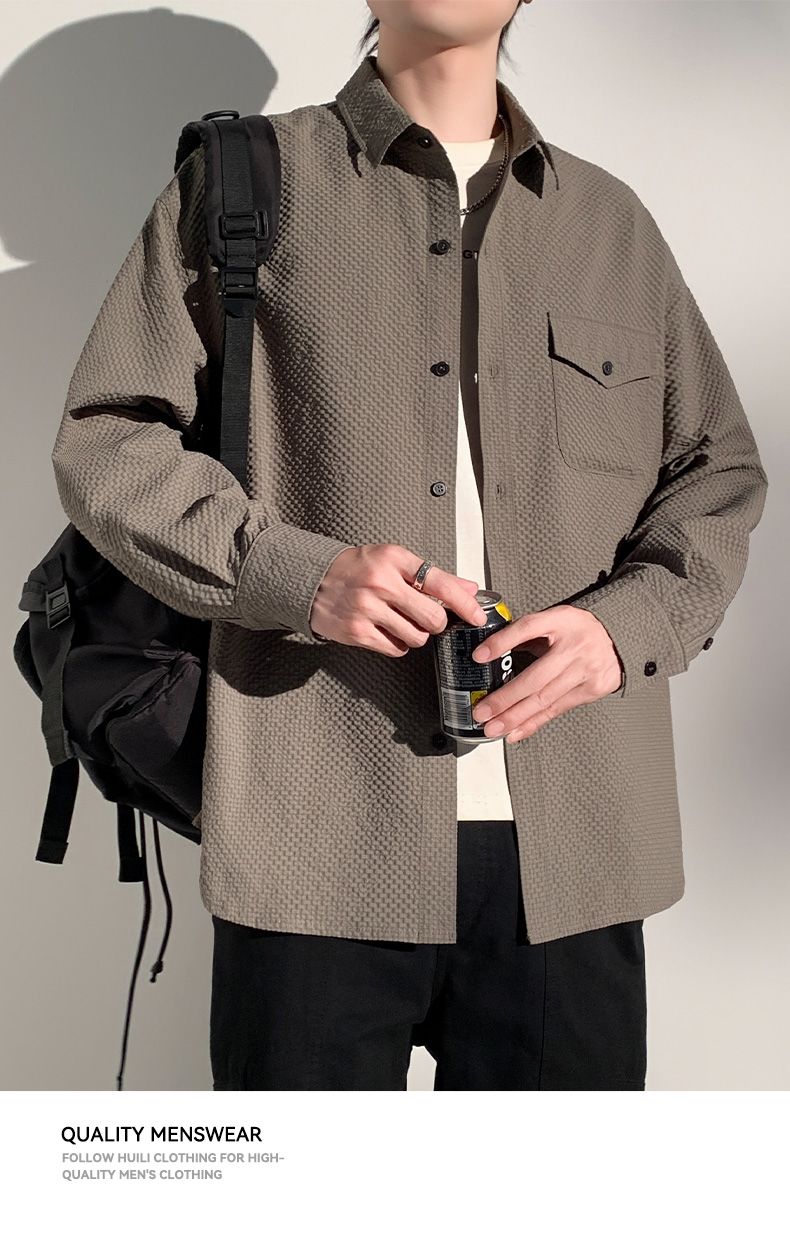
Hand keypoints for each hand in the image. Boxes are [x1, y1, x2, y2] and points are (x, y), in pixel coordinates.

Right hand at [309, 544, 486, 654]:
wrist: (312, 581)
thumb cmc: (357, 569)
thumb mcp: (393, 560)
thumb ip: (432, 575)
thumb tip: (469, 589)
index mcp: (394, 559)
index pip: (440, 583)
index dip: (465, 604)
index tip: (476, 615)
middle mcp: (381, 583)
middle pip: (432, 617)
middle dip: (436, 623)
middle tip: (426, 618)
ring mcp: (368, 609)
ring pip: (417, 637)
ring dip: (415, 634)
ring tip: (398, 621)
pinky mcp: (357, 632)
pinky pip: (396, 649)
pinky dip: (397, 644)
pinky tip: (385, 630)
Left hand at [470, 604, 624, 741]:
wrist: (619, 638)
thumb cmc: (580, 629)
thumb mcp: (554, 619)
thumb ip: (527, 633)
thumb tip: (491, 651)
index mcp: (561, 621)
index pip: (527, 628)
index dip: (502, 642)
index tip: (479, 656)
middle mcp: (574, 648)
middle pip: (535, 677)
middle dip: (505, 699)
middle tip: (483, 711)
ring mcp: (585, 671)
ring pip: (544, 699)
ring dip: (515, 717)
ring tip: (494, 727)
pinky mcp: (591, 690)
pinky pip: (557, 709)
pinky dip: (534, 723)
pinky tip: (516, 732)